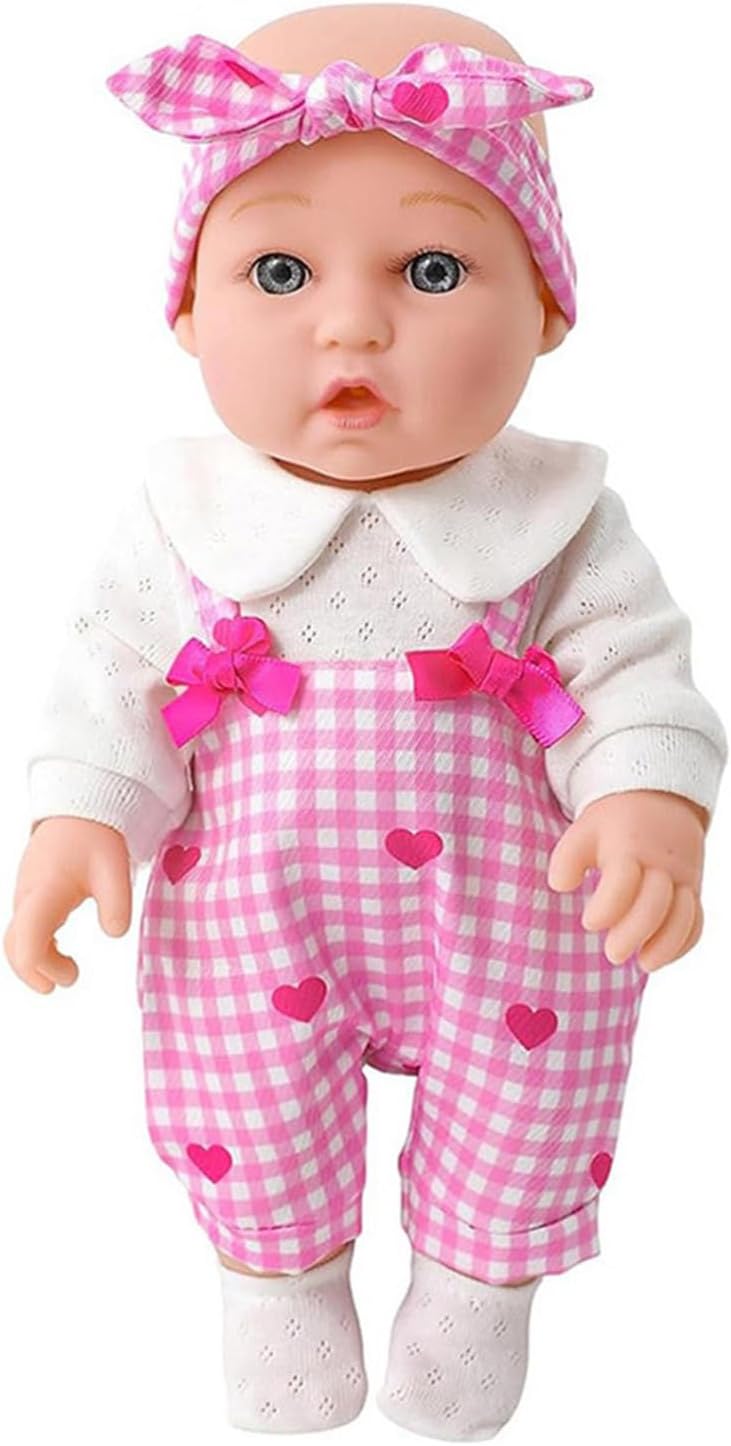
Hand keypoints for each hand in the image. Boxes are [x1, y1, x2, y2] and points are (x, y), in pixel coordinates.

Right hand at [3, 817, 131, 993]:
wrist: (78, 811)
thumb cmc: (94, 838)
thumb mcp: (114, 869)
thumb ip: (117, 903)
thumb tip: (114, 934)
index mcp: (44, 893)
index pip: (26, 940)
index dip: (39, 968)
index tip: (66, 979)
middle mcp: (27, 898)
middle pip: (14, 945)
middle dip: (35, 971)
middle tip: (69, 980)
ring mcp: (25, 896)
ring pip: (18, 938)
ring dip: (39, 960)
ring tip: (70, 971)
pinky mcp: (31, 895)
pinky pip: (25, 928)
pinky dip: (38, 946)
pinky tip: (60, 951)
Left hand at [547, 789, 705, 971]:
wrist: (659, 801)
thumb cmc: (614, 825)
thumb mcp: (584, 831)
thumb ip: (567, 858)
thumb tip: (560, 886)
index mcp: (629, 848)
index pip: (624, 880)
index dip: (607, 907)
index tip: (589, 922)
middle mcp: (661, 864)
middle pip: (656, 902)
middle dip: (635, 933)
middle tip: (612, 954)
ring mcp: (681, 878)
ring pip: (684, 915)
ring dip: (665, 945)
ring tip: (643, 963)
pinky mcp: (692, 890)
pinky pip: (696, 921)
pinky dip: (682, 943)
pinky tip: (659, 956)